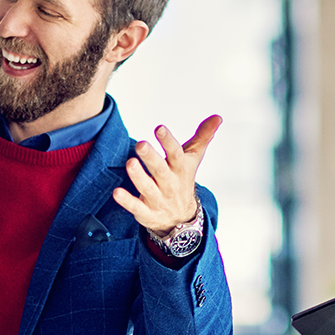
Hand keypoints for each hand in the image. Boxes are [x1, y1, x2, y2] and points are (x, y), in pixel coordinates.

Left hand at [114, 116, 222, 235]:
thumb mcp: (193, 158)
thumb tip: (217, 117)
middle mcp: (170, 184)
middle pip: (160, 170)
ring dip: (138, 177)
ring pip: (148, 188)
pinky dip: (127, 201)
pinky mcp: (146, 212)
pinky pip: (136, 207)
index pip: (176, 153)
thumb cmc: (182, 180)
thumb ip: (203, 137)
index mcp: (180, 168)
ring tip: (130, 163)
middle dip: (151, 158)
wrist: (181, 217)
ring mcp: (158, 199)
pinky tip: (117, 192)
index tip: (159, 128)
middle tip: (140, 144)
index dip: (168, 141)